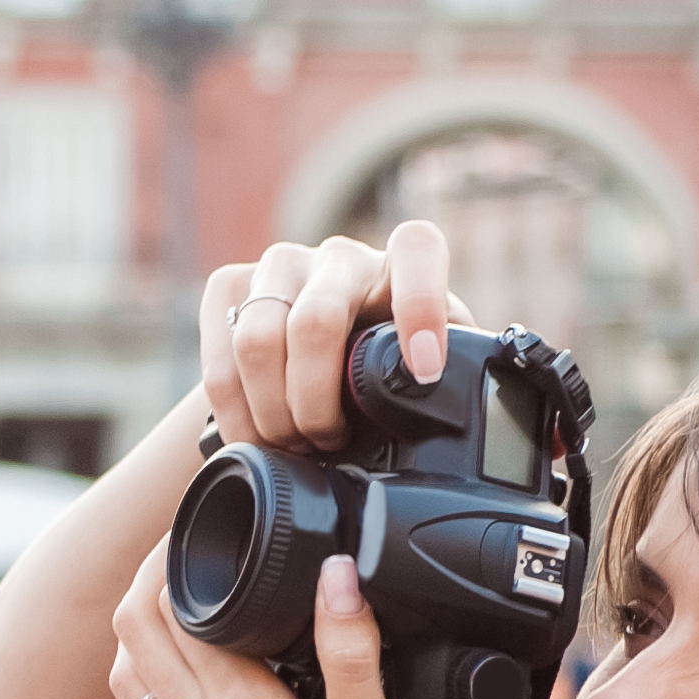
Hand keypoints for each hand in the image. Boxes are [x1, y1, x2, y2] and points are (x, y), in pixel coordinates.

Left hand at [105, 546, 419, 698]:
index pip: (166, 610)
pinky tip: (218, 683)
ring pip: (136, 682)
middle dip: (150, 580)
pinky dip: (171, 684)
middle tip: (193, 547)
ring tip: (198, 604)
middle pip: (133, 636)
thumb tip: (337, 573)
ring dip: (152, 632)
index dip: (172, 554)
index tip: (203, 519)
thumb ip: (351, 656)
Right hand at [197, 221, 473, 456]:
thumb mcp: (429, 370)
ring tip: (293, 447)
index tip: (425, 371)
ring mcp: (278, 265)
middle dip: (316, 404)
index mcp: (401, 264)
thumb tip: (479, 433)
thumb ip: (450, 383)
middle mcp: (339, 256)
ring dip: (273, 415)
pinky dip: (236, 416)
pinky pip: (219, 361)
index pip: (417, 251)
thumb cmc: (386, 368)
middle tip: (328, 443)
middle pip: (315, 323)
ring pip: (257, 344)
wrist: (314, 353)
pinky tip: (256, 438)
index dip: (420, 308)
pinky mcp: (228, 286)